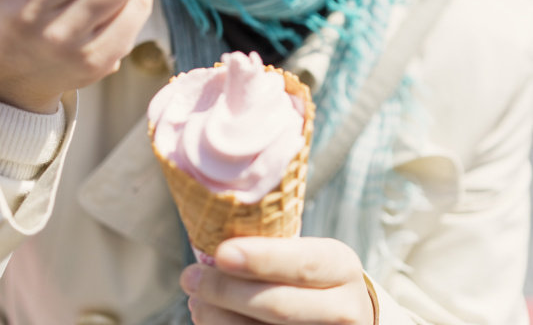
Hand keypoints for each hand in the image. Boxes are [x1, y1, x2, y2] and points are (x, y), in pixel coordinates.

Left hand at [180, 236, 374, 324]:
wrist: (344, 316)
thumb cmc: (313, 277)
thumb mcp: (309, 255)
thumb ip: (274, 249)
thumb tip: (212, 236)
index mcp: (341, 266)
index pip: (302, 263)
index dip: (261, 259)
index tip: (221, 252)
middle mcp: (344, 308)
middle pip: (280, 306)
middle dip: (228, 292)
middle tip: (189, 277)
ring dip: (220, 320)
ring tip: (196, 302)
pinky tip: (211, 321)